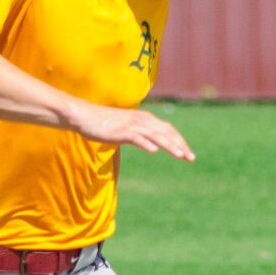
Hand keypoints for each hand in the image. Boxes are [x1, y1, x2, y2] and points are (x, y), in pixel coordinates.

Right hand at [69, 103, 194, 160]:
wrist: (84, 116)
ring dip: (169, 145)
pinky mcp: (121, 131)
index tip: (188, 153)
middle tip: (191, 158)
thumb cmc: (104, 123)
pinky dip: (146, 143)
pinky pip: (136, 138)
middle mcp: (142, 120)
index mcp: (144, 119)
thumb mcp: (126, 128)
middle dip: (180, 145)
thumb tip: (151, 144)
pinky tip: (154, 151)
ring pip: (156, 135)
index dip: (180, 140)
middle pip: (166, 132)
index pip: (168, 129)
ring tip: (180, 155)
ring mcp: (132, 125)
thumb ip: (139, 134)